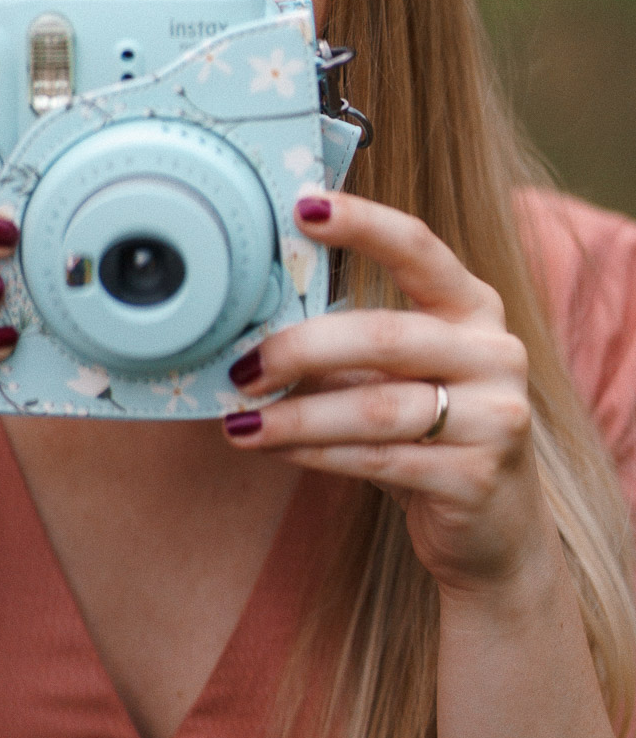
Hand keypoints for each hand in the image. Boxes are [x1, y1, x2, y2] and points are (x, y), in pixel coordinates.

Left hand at [222, 192, 553, 594]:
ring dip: (296, 417)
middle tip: (242, 367)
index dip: (362, 224)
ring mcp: (497, 416)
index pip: (418, 249)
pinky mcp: (478, 476)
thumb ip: (348, 345)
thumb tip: (252, 328)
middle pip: (384, 335)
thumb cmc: (431, 434)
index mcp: (473, 308)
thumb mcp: (400, 377)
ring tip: (240, 424)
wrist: (497, 530)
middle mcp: (495, 352)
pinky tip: (277, 450)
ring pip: (375, 408)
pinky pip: (381, 459)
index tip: (303, 208)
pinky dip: (318, 454)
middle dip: (300, 349)